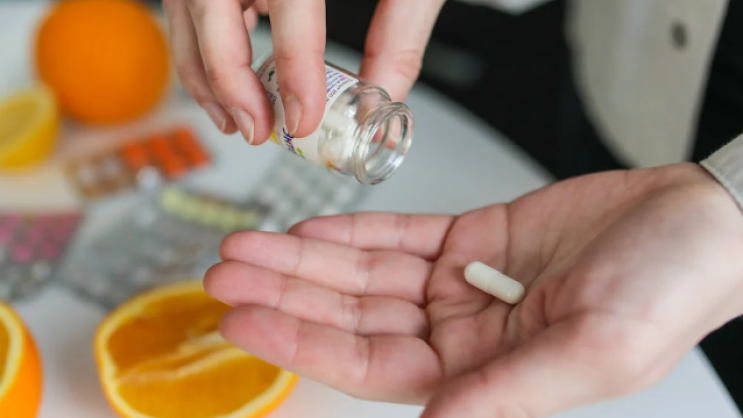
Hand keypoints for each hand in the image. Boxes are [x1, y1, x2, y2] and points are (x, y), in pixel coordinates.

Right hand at [162, 0, 442, 144]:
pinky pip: (184, 4)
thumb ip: (400, 30)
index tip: (304, 118)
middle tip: (260, 130)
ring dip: (205, 74)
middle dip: (231, 82)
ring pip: (184, 11)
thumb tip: (382, 93)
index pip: (290, 5)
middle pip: (211, 8)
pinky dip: (198, 48)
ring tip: (237, 119)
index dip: (293, 70)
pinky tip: (223, 81)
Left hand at [205, 162, 742, 416]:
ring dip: (306, 258)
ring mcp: (460, 284)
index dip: (302, 343)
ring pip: (364, 272)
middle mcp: (462, 333)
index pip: (369, 365)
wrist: (696, 224)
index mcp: (484, 374)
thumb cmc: (666, 291)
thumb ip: (507, 391)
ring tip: (250, 245)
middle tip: (229, 274)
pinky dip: (352, 231)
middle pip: (352, 315)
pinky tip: (310, 230)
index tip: (247, 320)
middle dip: (288, 294)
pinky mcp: (470, 239)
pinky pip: (398, 235)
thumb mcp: (593, 351)